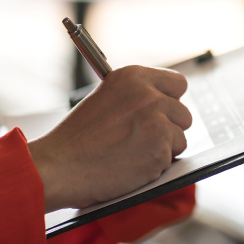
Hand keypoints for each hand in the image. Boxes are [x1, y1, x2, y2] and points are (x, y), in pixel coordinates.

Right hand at [27, 66, 191, 211]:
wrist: (59, 166)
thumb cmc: (76, 138)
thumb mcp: (105, 98)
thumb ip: (135, 96)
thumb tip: (164, 103)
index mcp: (134, 77)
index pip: (177, 84)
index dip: (171, 101)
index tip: (164, 111)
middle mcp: (149, 96)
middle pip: (183, 113)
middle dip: (169, 128)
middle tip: (145, 138)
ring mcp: (157, 123)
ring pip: (180, 138)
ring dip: (163, 149)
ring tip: (133, 153)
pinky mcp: (160, 150)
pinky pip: (171, 160)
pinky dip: (155, 167)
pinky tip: (131, 165)